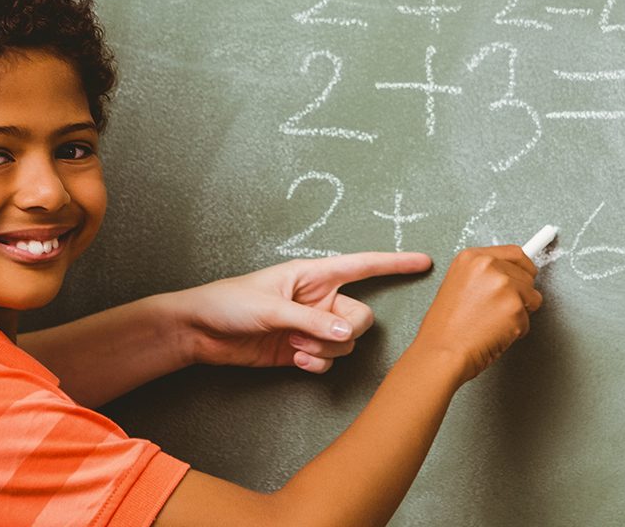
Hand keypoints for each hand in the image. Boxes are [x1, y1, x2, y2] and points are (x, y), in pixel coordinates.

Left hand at [172, 252, 432, 372]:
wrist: (200, 332)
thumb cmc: (229, 303)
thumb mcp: (271, 307)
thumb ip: (313, 320)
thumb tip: (350, 331)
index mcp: (314, 274)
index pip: (363, 265)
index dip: (395, 263)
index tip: (424, 261)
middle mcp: (319, 299)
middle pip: (361, 316)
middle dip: (345, 329)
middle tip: (316, 333)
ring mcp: (312, 325)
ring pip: (346, 342)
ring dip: (326, 349)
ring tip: (294, 344)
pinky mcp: (303, 350)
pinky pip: (330, 360)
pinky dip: (318, 364)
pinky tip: (295, 359)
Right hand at [411, 246, 542, 385]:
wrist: (442, 352)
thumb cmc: (446, 328)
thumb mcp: (458, 285)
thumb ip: (484, 276)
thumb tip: (510, 276)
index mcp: (472, 257)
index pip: (515, 254)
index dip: (523, 268)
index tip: (527, 274)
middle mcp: (489, 266)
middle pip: (527, 275)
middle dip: (522, 294)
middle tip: (502, 310)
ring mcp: (504, 285)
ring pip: (533, 298)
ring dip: (520, 313)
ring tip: (493, 323)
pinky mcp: (515, 307)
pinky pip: (528, 320)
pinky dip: (516, 331)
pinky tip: (495, 333)